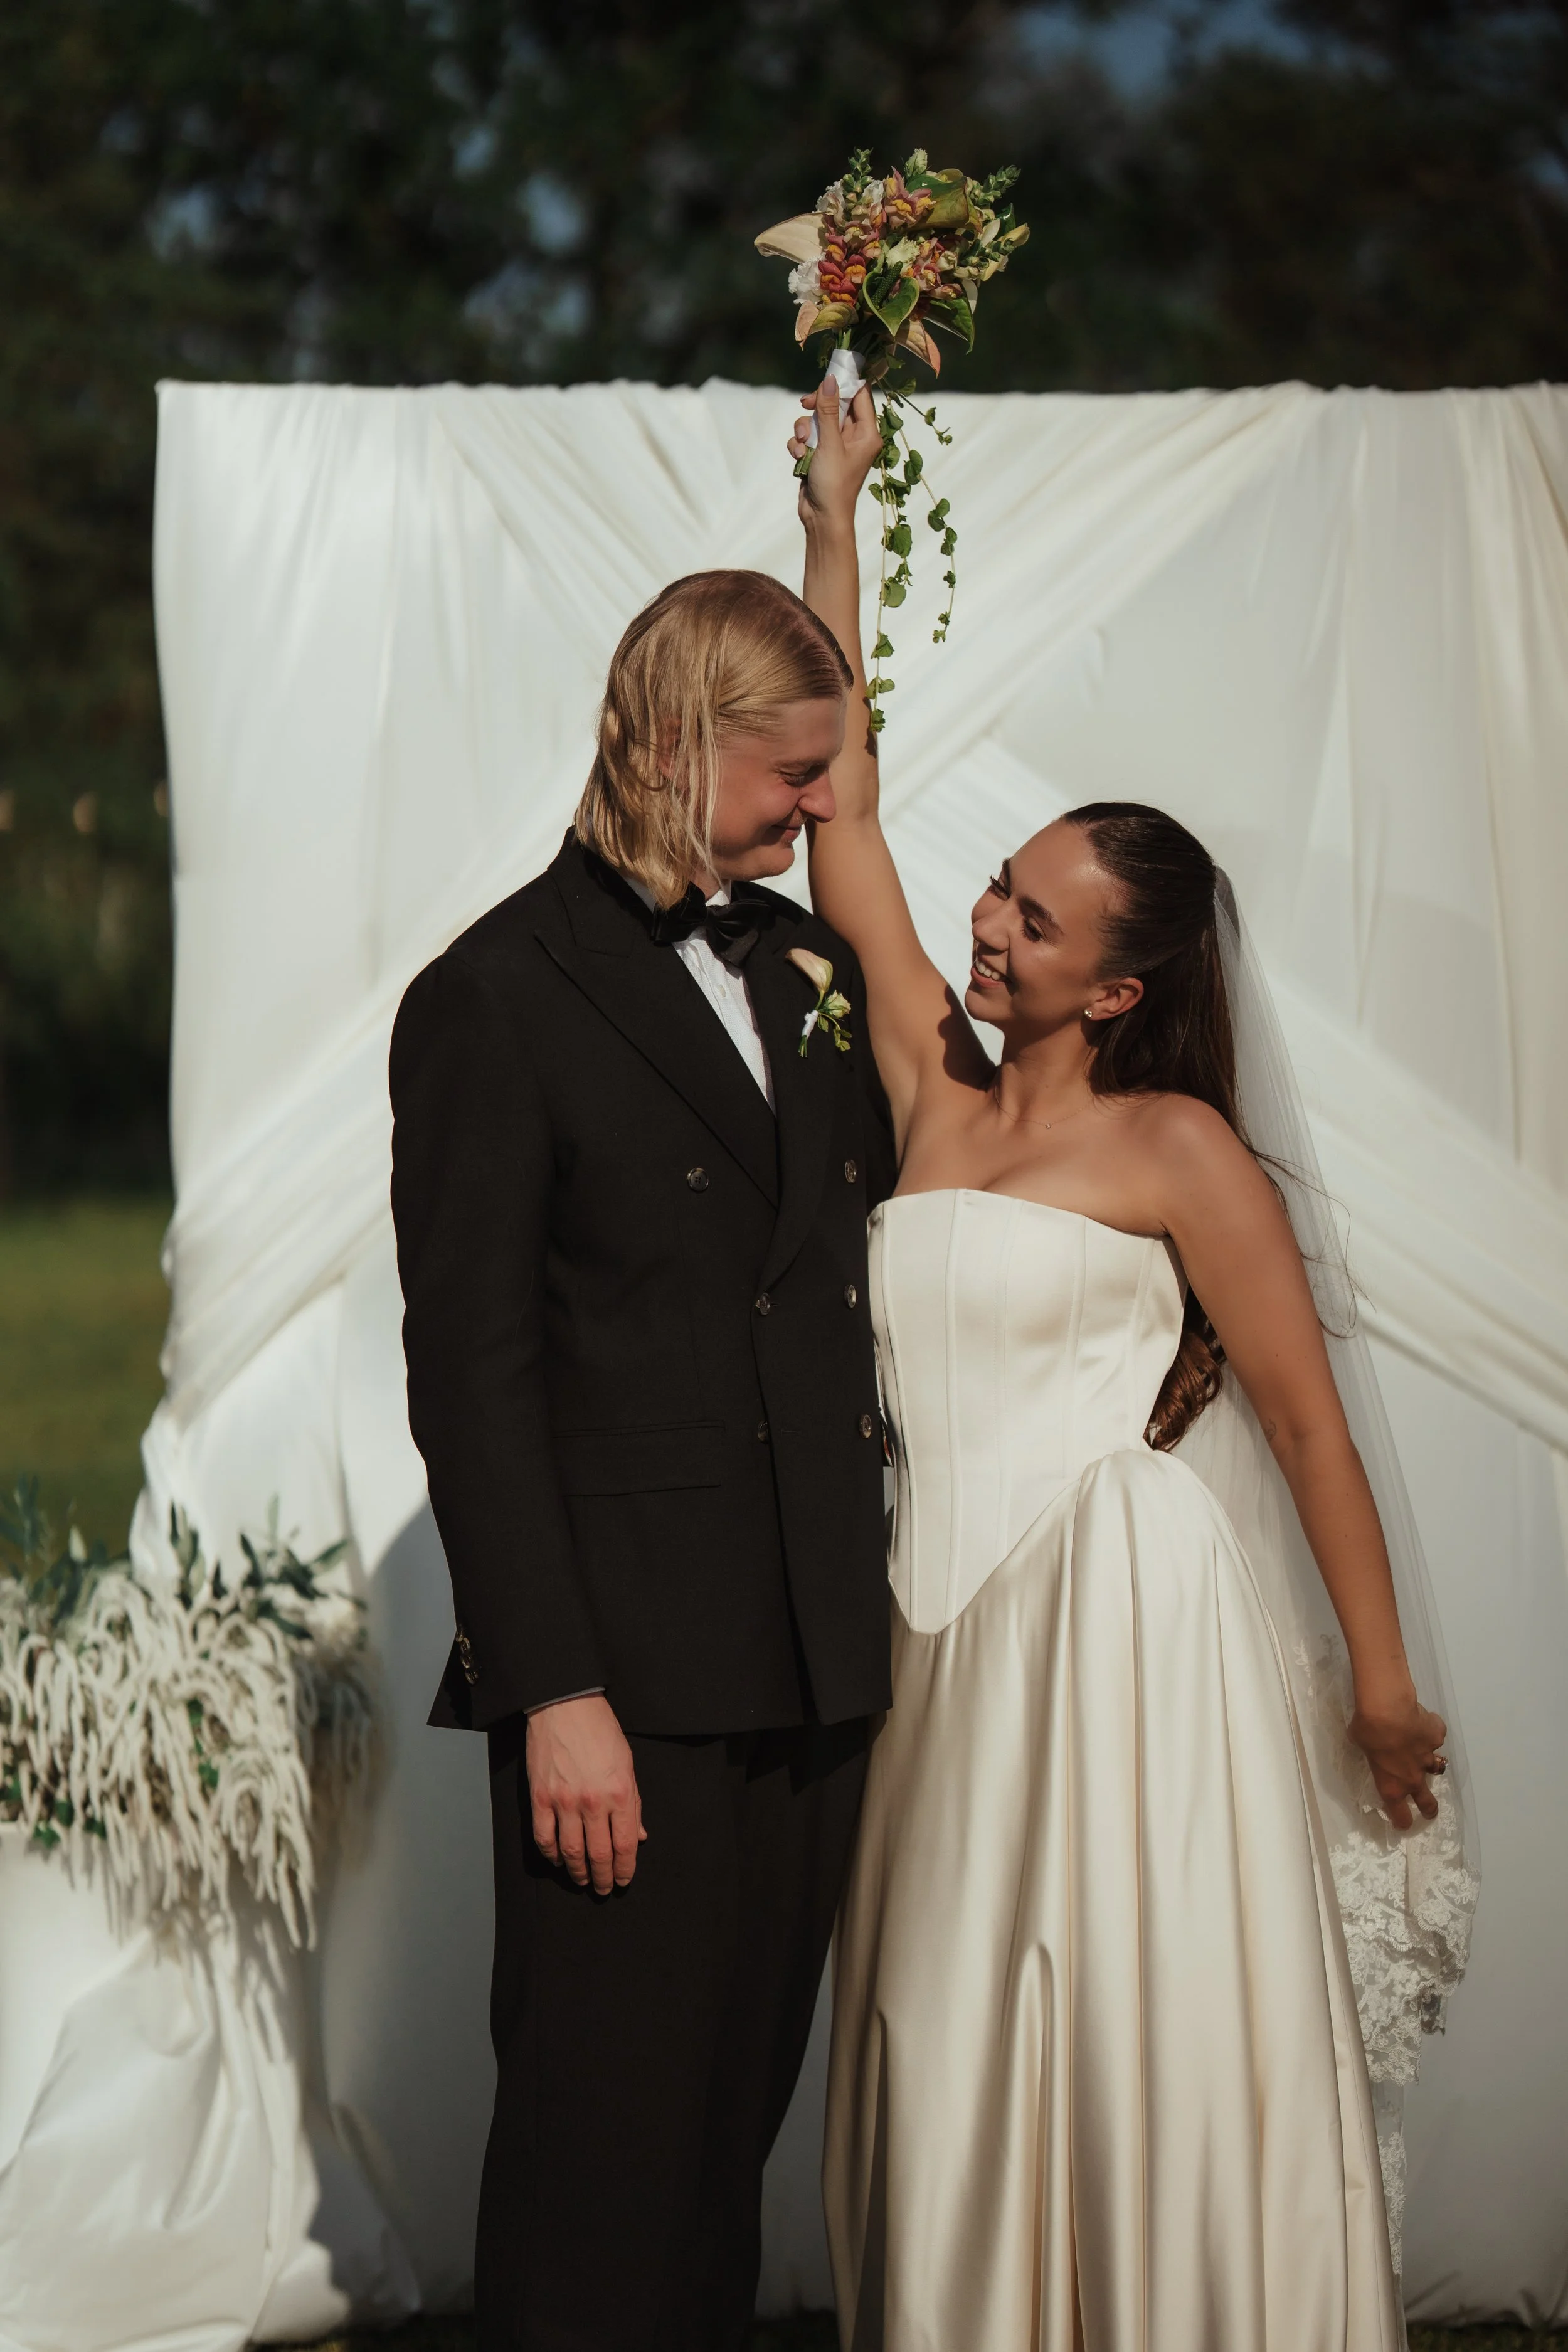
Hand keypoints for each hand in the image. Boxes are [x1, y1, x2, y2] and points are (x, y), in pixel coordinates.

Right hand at [525, 1693, 645, 1892]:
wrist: (565, 1706)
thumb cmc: (601, 1731)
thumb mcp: (628, 1764)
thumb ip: (633, 1803)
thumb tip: (639, 1836)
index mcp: (619, 1793)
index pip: (625, 1845)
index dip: (625, 1869)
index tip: (623, 1880)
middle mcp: (593, 1802)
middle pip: (598, 1855)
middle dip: (602, 1878)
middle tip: (603, 1889)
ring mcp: (563, 1802)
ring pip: (571, 1852)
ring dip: (578, 1873)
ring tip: (582, 1880)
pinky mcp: (540, 1798)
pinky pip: (544, 1838)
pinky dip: (552, 1856)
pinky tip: (559, 1861)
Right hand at [787, 371, 881, 530]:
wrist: (822, 519)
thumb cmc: (834, 485)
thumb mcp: (830, 444)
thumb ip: (828, 410)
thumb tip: (831, 380)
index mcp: (867, 433)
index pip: (859, 395)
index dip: (843, 383)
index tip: (827, 376)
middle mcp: (854, 437)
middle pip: (834, 404)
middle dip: (817, 407)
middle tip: (805, 404)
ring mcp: (835, 445)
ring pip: (816, 420)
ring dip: (804, 428)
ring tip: (803, 445)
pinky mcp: (819, 454)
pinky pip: (806, 437)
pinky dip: (799, 444)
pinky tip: (798, 458)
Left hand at [1348, 1686, 1447, 1829]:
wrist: (1388, 1709)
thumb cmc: (1366, 1730)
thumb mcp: (1359, 1744)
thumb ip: (1370, 1750)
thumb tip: (1371, 1742)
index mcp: (1391, 1785)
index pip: (1400, 1814)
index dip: (1402, 1820)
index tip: (1403, 1823)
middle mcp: (1412, 1776)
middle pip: (1427, 1802)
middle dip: (1429, 1808)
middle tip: (1429, 1811)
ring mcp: (1428, 1756)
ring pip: (1437, 1768)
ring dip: (1432, 1764)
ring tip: (1427, 1758)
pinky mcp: (1437, 1736)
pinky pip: (1435, 1735)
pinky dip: (1429, 1730)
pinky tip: (1421, 1719)